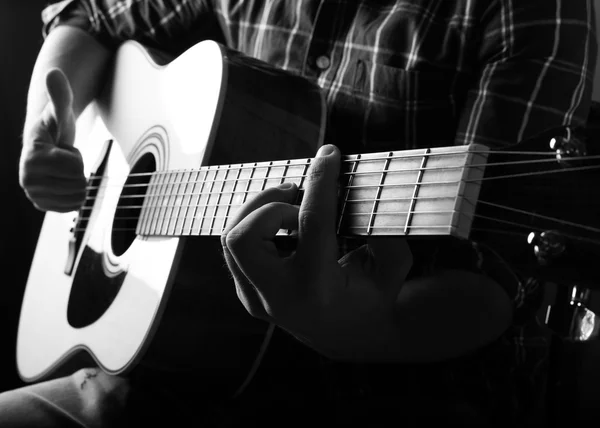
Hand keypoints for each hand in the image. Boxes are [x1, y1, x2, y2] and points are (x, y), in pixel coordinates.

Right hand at [19, 68, 85, 211]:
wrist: (45, 144)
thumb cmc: (55, 127)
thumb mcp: (61, 110)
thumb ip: (60, 95)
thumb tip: (54, 71)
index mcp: (32, 157)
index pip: (75, 167)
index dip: (76, 155)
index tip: (63, 147)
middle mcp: (27, 178)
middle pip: (78, 184)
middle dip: (77, 170)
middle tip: (65, 160)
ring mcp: (33, 193)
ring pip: (77, 197)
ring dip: (76, 182)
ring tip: (64, 170)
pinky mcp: (40, 204)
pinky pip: (71, 207)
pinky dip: (75, 197)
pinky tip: (65, 183)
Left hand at [221, 144, 412, 360]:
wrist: (347, 336)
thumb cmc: (372, 297)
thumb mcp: (392, 267)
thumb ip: (384, 232)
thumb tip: (363, 194)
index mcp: (317, 291)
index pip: (311, 223)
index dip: (321, 180)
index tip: (329, 153)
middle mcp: (278, 298)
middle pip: (244, 236)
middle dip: (270, 204)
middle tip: (298, 197)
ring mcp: (255, 298)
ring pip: (231, 238)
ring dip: (259, 212)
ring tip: (290, 209)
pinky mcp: (245, 292)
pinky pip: (234, 247)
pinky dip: (255, 225)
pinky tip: (282, 226)